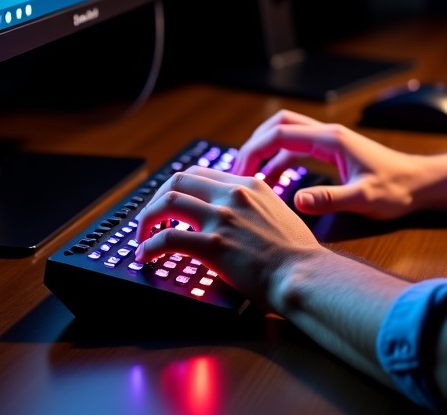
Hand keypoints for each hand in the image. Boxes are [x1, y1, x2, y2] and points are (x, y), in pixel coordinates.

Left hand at [133, 165, 322, 310]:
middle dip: (157, 198)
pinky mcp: (214, 245)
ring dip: (147, 219)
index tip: (171, 204)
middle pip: (179, 180)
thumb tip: (243, 205)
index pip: (201, 173)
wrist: (304, 274)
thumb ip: (256, 203)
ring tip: (142, 237)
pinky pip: (168, 238)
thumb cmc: (296, 252)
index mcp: (249, 185)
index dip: (179, 187)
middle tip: (151, 219)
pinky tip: (145, 256)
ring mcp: (223, 218)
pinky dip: (150, 246)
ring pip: (168, 202)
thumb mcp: (278, 211)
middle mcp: (233, 194)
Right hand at [231, 109, 426, 219]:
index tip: (238, 174)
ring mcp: (330, 141)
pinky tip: (274, 184)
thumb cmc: (396, 189)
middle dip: (255, 145)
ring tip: (249, 180)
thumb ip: (330, 199)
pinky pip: (298, 150)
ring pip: (287, 135)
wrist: (419, 184)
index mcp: (330, 139)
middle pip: (279, 125)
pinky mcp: (332, 152)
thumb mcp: (363, 198)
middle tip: (238, 173)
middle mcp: (327, 134)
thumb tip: (296, 202)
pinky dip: (280, 162)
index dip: (254, 151)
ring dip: (266, 153)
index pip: (280, 134)